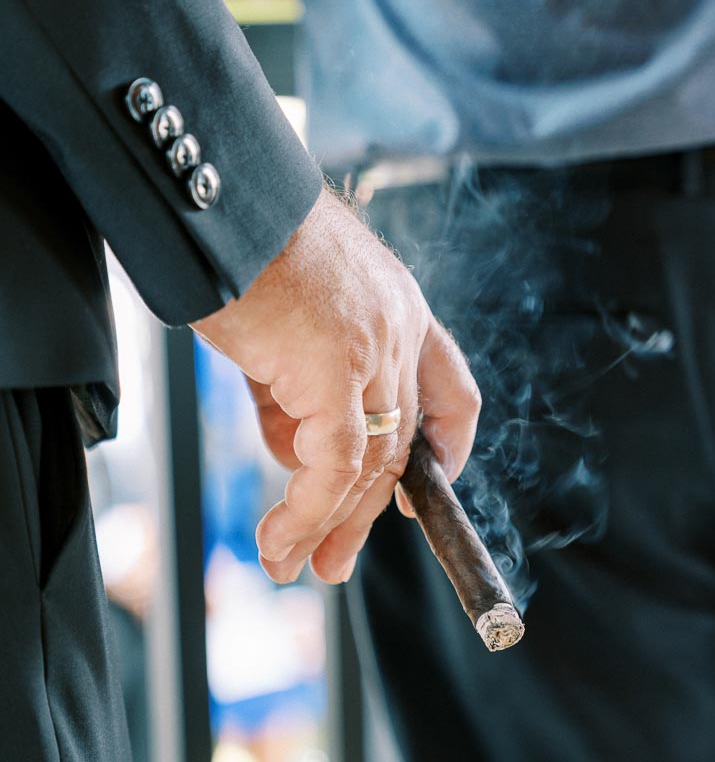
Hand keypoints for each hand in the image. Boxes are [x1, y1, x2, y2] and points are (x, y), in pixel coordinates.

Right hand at [192, 185, 480, 583]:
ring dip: (331, 526)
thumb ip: (296, 388)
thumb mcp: (281, 323)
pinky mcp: (336, 368)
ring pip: (370, 463)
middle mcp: (401, 328)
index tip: (421, 490)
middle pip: (404, 441)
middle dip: (367, 512)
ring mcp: (375, 348)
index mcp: (400, 306)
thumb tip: (296, 453)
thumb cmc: (239, 247)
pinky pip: (335, 465)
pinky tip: (280, 540)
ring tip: (295, 565)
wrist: (216, 197)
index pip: (451, 388)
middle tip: (336, 562)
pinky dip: (307, 514)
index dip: (447, 446)